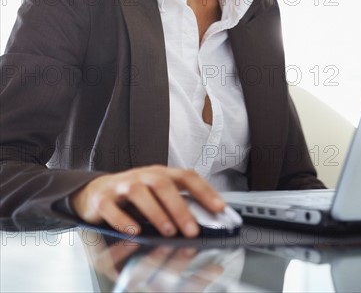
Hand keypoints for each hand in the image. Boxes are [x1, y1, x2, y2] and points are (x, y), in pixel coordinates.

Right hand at [69, 165, 224, 236]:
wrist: (95, 192)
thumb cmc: (132, 196)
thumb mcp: (156, 195)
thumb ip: (176, 203)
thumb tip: (202, 220)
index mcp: (160, 174)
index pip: (186, 176)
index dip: (204, 190)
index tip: (219, 207)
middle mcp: (142, 176)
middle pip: (163, 184)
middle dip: (180, 207)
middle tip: (192, 229)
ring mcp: (121, 185)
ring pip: (139, 192)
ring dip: (156, 212)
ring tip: (168, 231)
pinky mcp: (101, 199)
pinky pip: (111, 207)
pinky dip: (123, 219)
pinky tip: (134, 232)